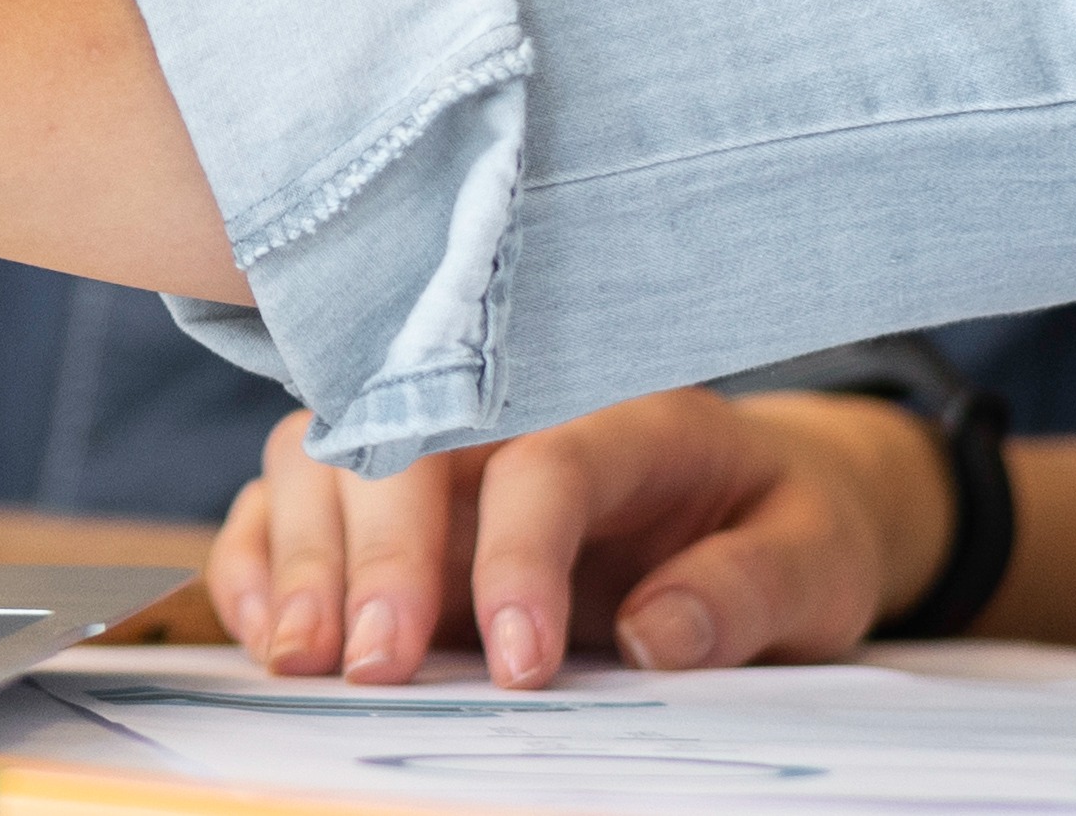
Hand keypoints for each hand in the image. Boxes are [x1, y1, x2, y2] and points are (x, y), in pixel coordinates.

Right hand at [206, 392, 939, 690]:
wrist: (765, 503)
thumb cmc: (786, 527)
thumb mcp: (815, 563)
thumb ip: (744, 594)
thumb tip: (655, 637)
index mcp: (632, 413)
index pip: (545, 459)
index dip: (518, 556)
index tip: (518, 665)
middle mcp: (514, 411)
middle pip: (406, 442)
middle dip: (378, 553)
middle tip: (375, 664)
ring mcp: (443, 450)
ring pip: (326, 453)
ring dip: (300, 552)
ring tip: (301, 654)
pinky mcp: (399, 502)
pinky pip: (292, 500)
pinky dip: (261, 558)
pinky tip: (265, 629)